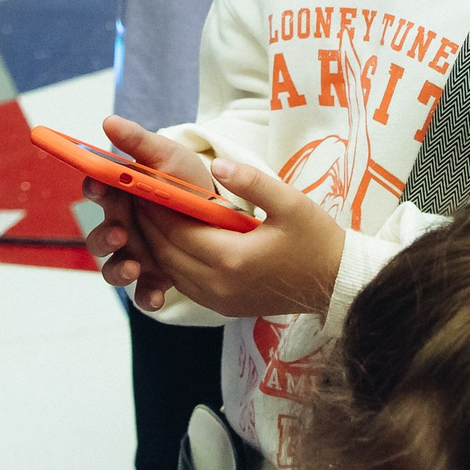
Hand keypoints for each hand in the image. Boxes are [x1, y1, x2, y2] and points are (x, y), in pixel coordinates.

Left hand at [85, 118, 342, 319]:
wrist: (335, 284)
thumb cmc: (316, 239)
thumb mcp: (290, 202)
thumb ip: (251, 182)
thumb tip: (216, 163)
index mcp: (233, 258)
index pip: (176, 230)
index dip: (155, 205)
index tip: (141, 180)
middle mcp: (219, 285)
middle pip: (165, 251)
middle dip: (146, 222)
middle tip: (134, 192)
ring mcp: (219, 300)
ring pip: (170, 270)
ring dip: (154, 242)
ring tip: (146, 211)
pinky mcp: (222, 307)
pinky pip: (183, 282)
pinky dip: (169, 260)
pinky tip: (168, 237)